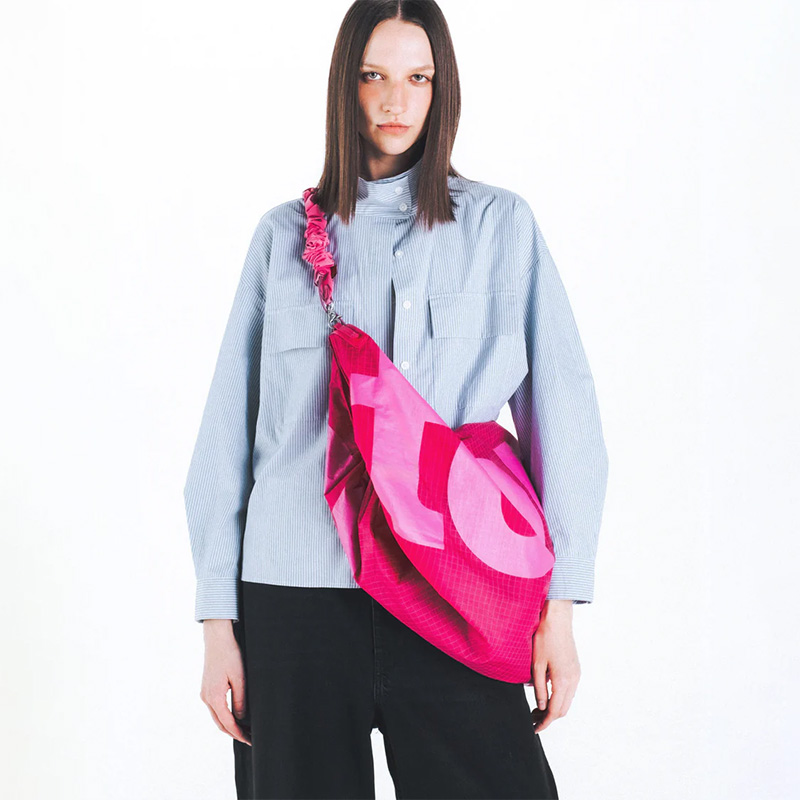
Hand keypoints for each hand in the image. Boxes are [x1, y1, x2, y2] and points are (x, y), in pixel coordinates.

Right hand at [199, 619, 251, 745]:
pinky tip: (234, 716)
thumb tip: (241, 718)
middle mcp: (206, 698)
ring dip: (229, 725)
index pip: (227, 723)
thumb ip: (240, 700)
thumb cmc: (229, 655)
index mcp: (214, 697)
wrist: (217, 639)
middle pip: (220, 723)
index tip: (249, 740)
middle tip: (249, 739)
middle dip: (234, 733)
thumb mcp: (239, 678)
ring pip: (217, 717)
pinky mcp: (207, 688)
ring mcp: (205, 693)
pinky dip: (224, 716)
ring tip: (244, 730)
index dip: (238, 733)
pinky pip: (215, 708)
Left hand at [529, 599, 580, 733]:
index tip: (535, 728)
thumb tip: (541, 707)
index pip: (555, 710)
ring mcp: (576, 674)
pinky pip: (569, 690)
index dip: (544, 722)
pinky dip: (559, 697)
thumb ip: (539, 687)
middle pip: (563, 709)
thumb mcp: (536, 664)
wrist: (557, 619)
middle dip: (548, 718)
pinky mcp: (575, 668)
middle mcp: (573, 680)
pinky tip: (546, 694)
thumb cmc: (544, 639)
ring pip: (567, 700)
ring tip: (537, 710)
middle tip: (533, 720)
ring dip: (554, 708)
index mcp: (563, 680)